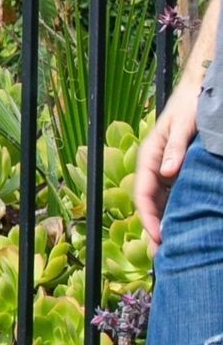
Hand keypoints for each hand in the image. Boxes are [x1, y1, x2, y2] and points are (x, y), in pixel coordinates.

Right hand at [137, 80, 198, 248]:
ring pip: (160, 202)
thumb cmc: (191, 104)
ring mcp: (165, 169)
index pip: (143, 194)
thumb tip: (167, 172)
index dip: (149, 218)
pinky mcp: (177, 171)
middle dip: (153, 228)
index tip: (159, 238)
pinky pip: (172, 196)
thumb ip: (175, 147)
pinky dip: (174, 212)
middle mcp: (154, 165)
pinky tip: (181, 226)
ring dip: (163, 224)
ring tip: (171, 248)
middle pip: (149, 203)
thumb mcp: (184, 124)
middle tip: (162, 255)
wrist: (200, 89)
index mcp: (149, 156)